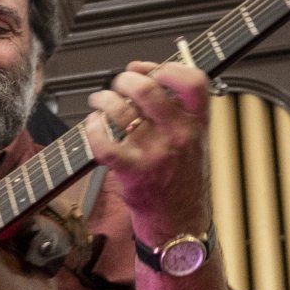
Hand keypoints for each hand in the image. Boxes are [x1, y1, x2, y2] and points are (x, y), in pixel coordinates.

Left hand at [82, 60, 213, 245]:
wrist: (180, 221)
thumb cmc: (181, 176)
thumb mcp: (193, 138)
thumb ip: (174, 105)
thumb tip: (140, 69)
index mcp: (197, 123)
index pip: (193, 81)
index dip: (167, 67)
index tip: (150, 70)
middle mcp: (179, 135)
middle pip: (148, 90)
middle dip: (124, 80)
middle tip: (117, 85)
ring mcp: (156, 154)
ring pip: (121, 112)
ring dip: (102, 100)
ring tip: (99, 102)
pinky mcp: (132, 172)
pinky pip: (103, 143)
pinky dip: (92, 128)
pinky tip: (93, 125)